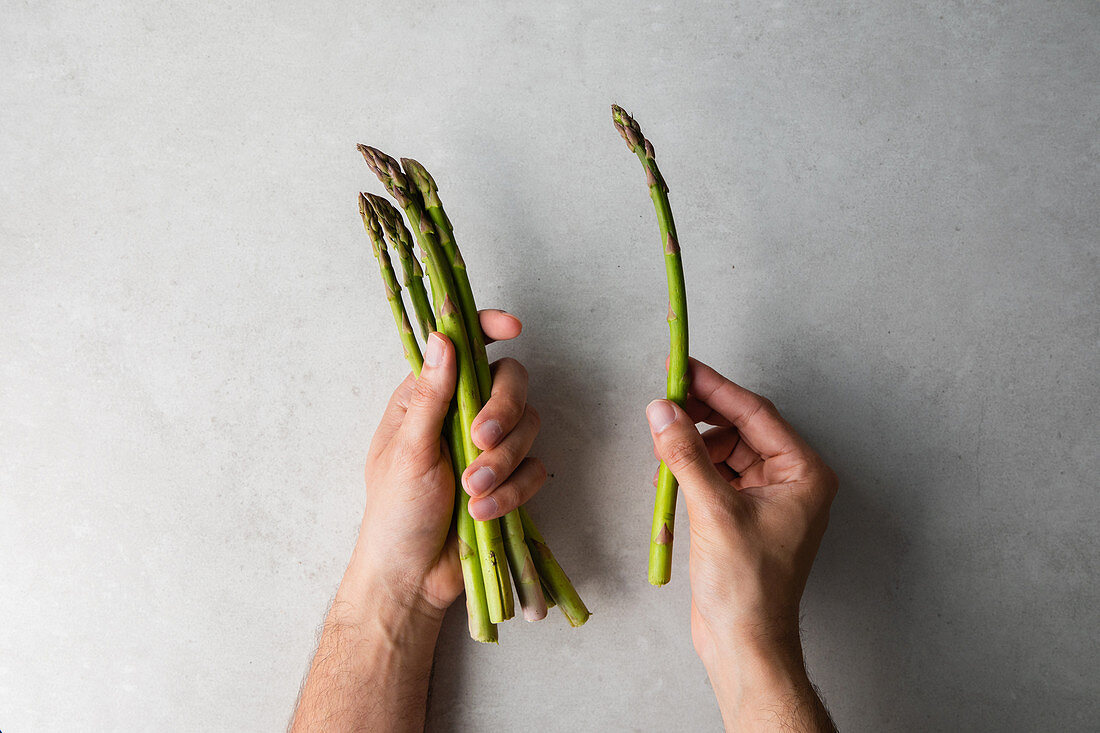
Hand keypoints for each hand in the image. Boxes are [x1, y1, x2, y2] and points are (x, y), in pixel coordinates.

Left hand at [350, 309, 545, 618]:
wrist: (412, 577)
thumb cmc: (395, 513)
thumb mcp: (407, 450)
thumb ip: (430, 394)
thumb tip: (443, 337)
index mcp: (428, 398)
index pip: (464, 347)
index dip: (488, 328)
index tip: (513, 328)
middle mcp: (463, 415)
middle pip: (511, 382)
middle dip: (503, 411)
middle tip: (482, 440)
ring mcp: (489, 449)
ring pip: (528, 427)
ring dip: (502, 462)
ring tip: (472, 491)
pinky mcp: (511, 481)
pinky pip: (534, 470)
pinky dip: (513, 492)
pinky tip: (484, 512)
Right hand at [646, 358, 836, 730]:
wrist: (745, 641)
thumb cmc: (747, 584)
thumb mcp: (713, 509)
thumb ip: (685, 454)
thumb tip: (662, 410)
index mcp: (804, 473)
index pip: (756, 414)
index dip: (716, 389)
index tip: (684, 368)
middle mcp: (792, 481)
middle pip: (741, 430)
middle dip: (701, 418)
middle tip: (664, 401)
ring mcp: (769, 500)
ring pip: (725, 453)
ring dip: (693, 447)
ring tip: (661, 445)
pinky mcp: (745, 516)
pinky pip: (717, 477)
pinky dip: (693, 472)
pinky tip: (668, 474)